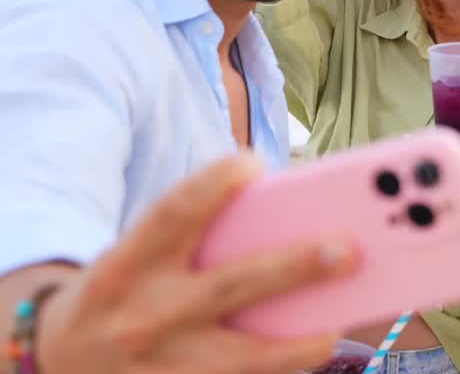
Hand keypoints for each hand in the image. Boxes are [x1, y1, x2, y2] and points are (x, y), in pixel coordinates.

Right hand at [35, 153, 357, 373]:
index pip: (172, 214)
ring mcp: (158, 365)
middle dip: (295, 267)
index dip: (211, 185)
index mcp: (128, 264)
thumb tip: (285, 223)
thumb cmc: (121, 293)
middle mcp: (142, 313)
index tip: (253, 162)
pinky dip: (279, 368)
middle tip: (349, 250)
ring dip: (298, 343)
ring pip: (244, 356)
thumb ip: (192, 241)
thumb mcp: (136, 259)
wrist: (54, 362)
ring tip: (337, 325)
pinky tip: (310, 351)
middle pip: (231, 285)